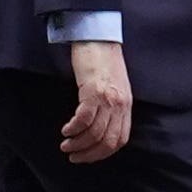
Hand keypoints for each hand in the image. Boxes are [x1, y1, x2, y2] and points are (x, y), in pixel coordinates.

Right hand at [58, 38, 133, 164]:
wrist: (98, 35)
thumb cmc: (103, 58)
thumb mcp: (114, 85)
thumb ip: (111, 104)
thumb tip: (100, 125)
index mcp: (126, 105)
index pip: (120, 139)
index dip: (103, 153)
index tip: (88, 156)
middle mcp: (120, 105)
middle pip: (107, 141)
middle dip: (89, 154)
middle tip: (74, 156)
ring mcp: (108, 98)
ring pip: (94, 133)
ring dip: (78, 144)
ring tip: (66, 145)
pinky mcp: (93, 90)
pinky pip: (84, 119)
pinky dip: (74, 129)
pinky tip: (65, 131)